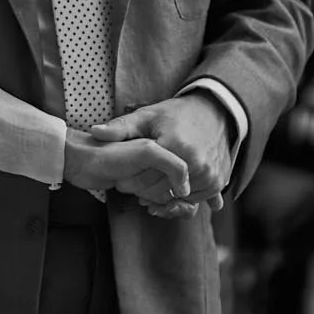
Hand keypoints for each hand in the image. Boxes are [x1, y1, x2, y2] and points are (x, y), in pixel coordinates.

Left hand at [84, 93, 231, 209]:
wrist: (213, 112)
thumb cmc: (174, 115)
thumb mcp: (146, 116)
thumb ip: (120, 127)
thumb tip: (95, 132)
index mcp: (175, 147)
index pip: (143, 181)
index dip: (129, 181)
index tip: (121, 177)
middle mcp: (196, 164)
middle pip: (159, 193)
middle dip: (143, 192)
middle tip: (134, 183)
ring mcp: (210, 174)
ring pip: (176, 200)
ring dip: (162, 197)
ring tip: (152, 184)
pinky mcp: (219, 181)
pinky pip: (194, 201)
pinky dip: (180, 198)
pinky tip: (170, 188)